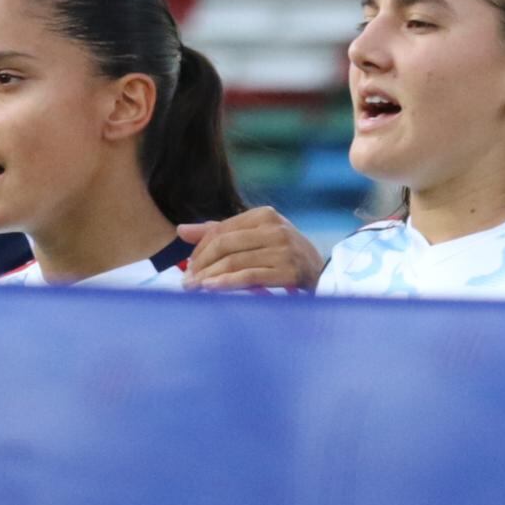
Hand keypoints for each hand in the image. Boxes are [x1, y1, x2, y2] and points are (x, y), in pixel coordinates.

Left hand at [177, 208, 324, 293]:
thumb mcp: (255, 237)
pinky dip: (227, 283)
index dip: (199, 249)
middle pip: (224, 245)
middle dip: (200, 264)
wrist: (323, 273)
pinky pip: (249, 276)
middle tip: (187, 281)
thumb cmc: (282, 255)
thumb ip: (219, 231)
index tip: (189, 266)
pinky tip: (211, 289)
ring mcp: (283, 249)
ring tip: (193, 288)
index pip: (220, 230)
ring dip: (209, 277)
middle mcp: (275, 228)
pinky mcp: (289, 270)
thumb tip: (181, 230)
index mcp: (264, 215)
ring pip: (234, 261)